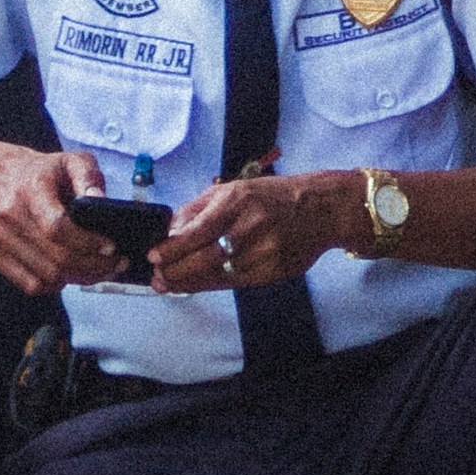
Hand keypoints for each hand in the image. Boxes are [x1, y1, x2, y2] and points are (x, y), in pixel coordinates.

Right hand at [0, 145, 127, 299]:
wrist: (1, 179)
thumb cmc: (44, 173)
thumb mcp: (71, 161)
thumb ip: (88, 175)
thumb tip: (99, 200)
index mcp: (30, 189)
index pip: (57, 226)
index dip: (87, 242)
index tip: (111, 248)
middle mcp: (10, 215)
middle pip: (56, 257)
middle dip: (94, 266)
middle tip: (117, 264)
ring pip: (47, 277)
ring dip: (79, 279)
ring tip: (100, 270)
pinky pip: (32, 285)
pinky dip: (56, 285)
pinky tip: (72, 273)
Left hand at [151, 166, 352, 295]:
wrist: (321, 209)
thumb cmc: (273, 197)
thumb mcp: (234, 189)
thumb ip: (199, 209)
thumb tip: (170, 229)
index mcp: (236, 202)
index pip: (195, 232)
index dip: (171, 249)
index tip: (154, 257)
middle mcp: (250, 227)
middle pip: (204, 258)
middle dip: (176, 272)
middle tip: (158, 278)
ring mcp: (264, 252)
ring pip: (219, 275)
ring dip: (190, 282)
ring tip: (170, 285)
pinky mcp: (274, 271)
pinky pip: (236, 282)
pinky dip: (214, 284)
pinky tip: (199, 284)